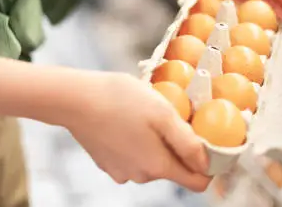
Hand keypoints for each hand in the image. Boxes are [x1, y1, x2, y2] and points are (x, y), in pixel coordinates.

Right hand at [63, 72, 211, 191]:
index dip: (207, 165)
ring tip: (140, 114)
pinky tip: (123, 120)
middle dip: (174, 146)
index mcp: (158, 165)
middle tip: (166, 116)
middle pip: (172, 168)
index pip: (197, 182)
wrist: (74, 99)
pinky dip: (133, 142)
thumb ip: (188, 141)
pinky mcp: (106, 163)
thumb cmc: (119, 99)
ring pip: (150, 161)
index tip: (203, 141)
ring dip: (152, 142)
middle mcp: (140, 176)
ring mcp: (121, 172)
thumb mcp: (163, 112)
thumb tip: (206, 163)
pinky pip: (130, 156)